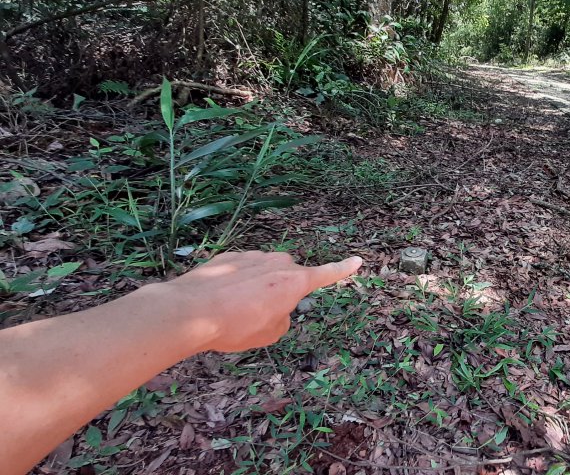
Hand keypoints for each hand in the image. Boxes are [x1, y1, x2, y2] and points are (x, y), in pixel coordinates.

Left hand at [147, 251, 362, 352]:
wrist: (190, 311)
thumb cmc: (235, 326)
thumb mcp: (270, 334)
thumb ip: (282, 318)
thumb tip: (275, 308)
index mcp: (294, 282)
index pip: (326, 274)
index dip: (343, 269)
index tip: (358, 260)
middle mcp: (277, 263)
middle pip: (288, 277)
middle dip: (279, 292)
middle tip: (260, 315)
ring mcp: (251, 256)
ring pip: (262, 273)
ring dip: (255, 288)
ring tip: (234, 310)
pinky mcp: (228, 256)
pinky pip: (240, 270)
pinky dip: (234, 284)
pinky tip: (218, 300)